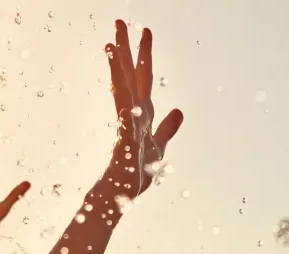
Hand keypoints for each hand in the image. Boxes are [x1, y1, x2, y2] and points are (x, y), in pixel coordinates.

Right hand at [103, 21, 184, 197]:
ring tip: (109, 45)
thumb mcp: (159, 147)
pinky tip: (121, 95)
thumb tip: (179, 110)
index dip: (143, 53)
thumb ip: (167, 128)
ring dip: (116, 68)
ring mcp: (127, 126)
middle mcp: (132, 114)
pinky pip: (126, 123)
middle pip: (128, 75)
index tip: (144, 30)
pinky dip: (124, 109)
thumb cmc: (135, 173)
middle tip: (118, 22)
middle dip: (124, 49)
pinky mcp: (125, 144)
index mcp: (141, 112)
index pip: (142, 76)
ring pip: (122, 91)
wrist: (121, 195)